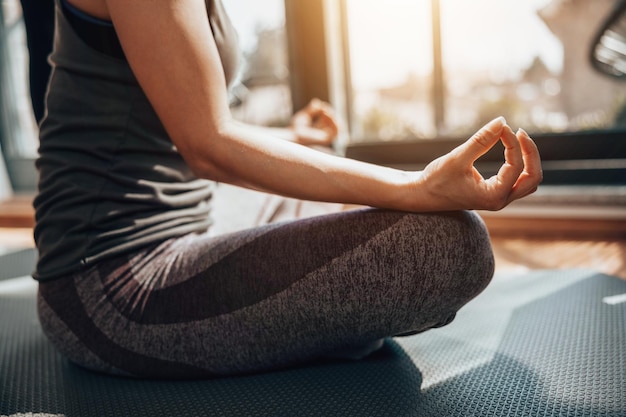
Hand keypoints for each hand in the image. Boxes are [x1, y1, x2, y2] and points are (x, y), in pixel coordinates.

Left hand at [290, 98, 338, 146]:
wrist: (293, 136)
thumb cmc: (295, 129)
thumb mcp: (304, 115)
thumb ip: (311, 110)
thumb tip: (317, 102)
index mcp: (317, 130)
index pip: (328, 119)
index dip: (326, 110)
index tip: (320, 105)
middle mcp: (323, 135)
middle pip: (333, 122)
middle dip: (330, 112)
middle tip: (323, 107)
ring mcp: (325, 138)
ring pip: (337, 126)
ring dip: (333, 117)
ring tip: (325, 111)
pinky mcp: (327, 140)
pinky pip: (336, 130)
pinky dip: (333, 121)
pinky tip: (325, 114)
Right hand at [415, 117, 541, 210]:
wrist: (421, 195)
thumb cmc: (436, 179)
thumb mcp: (458, 157)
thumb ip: (481, 140)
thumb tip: (502, 121)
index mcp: (492, 196)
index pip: (516, 167)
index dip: (513, 143)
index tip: (501, 127)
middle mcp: (499, 201)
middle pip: (533, 177)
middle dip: (530, 153)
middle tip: (519, 132)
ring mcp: (498, 199)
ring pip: (528, 181)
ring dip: (528, 160)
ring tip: (518, 139)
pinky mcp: (494, 194)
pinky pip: (518, 180)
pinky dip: (520, 165)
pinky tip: (510, 149)